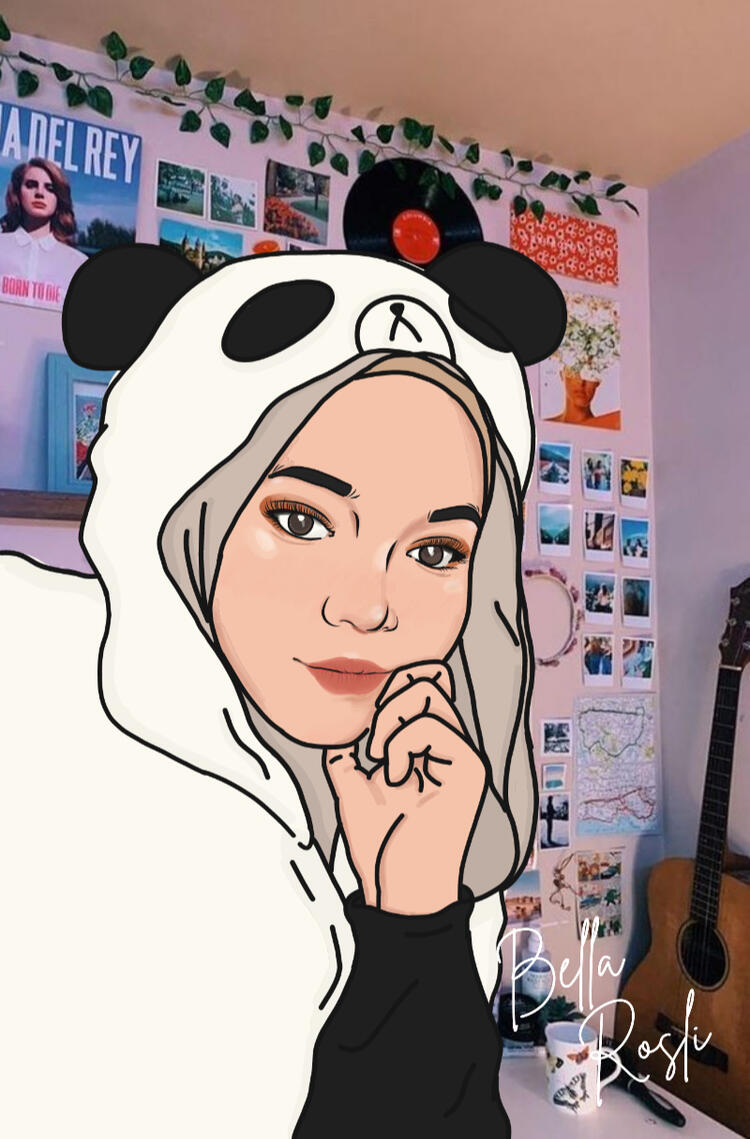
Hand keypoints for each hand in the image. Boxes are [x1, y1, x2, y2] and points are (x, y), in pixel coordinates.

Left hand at [323, 662, 487, 914]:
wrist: (396, 887)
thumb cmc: (381, 845)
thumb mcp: (351, 788)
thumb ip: (346, 756)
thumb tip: (333, 731)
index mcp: (430, 747)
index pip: (426, 683)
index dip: (395, 683)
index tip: (367, 726)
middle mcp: (451, 746)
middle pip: (429, 677)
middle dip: (389, 698)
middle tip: (372, 744)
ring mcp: (463, 756)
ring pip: (431, 691)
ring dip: (392, 720)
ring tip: (382, 760)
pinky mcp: (469, 770)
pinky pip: (434, 725)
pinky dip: (402, 742)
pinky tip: (394, 775)